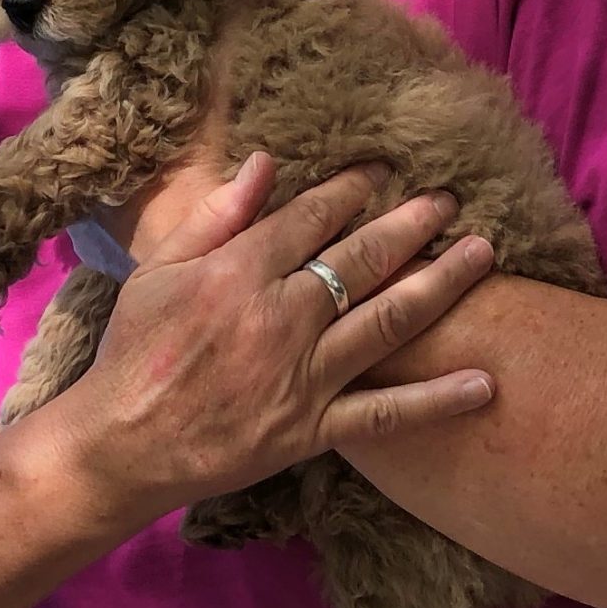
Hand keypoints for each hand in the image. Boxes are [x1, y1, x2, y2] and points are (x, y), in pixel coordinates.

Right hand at [49, 153, 495, 527]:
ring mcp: (302, 376)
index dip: (352, 189)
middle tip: (451, 199)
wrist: (122, 444)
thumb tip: (263, 163)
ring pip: (386, 323)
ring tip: (482, 254)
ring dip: (440, 285)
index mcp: (239, 273)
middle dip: (413, 224)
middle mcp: (281, 319)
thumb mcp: (158, 270)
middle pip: (362, 259)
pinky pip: (385, 414)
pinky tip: (484, 384)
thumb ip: (214, 216)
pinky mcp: (313, 429)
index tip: (385, 169)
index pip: (311, 218)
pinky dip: (436, 401)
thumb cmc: (134, 351)